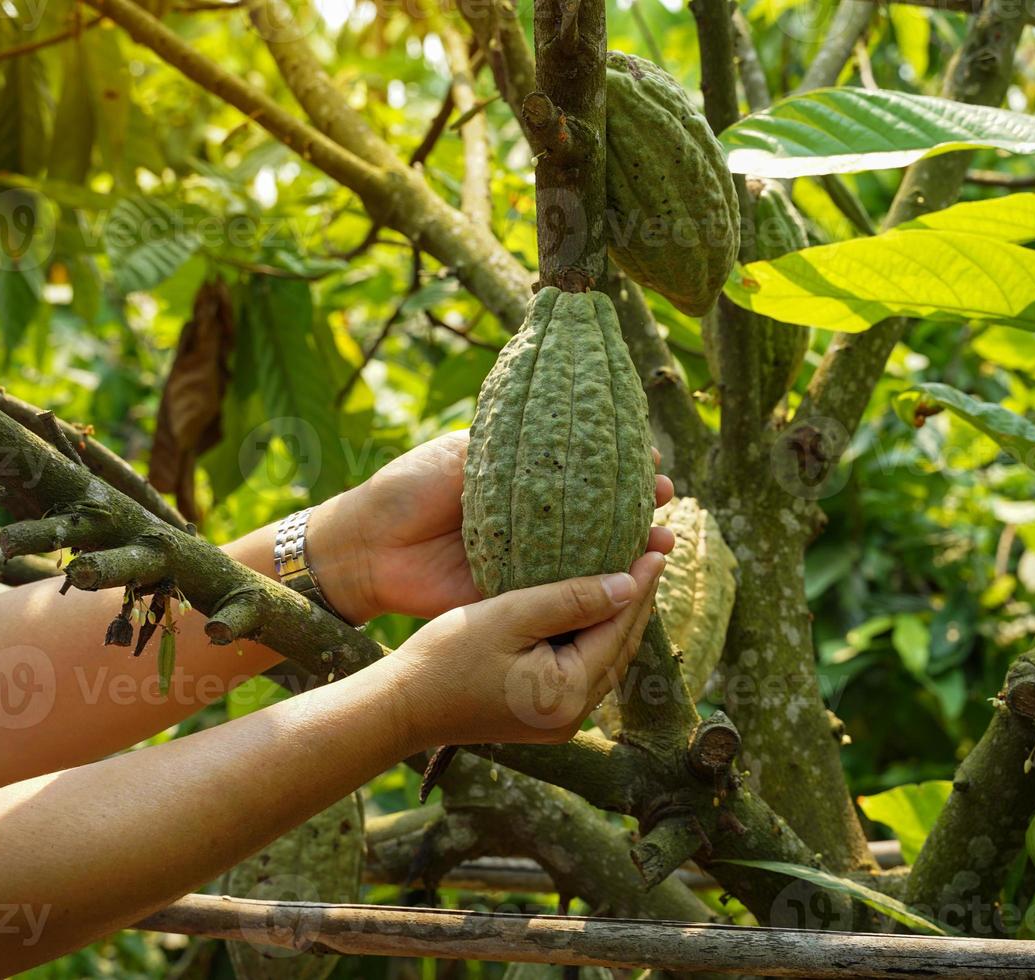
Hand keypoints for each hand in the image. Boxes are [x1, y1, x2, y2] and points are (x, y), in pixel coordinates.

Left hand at [312, 431, 674, 622]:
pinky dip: (598, 588)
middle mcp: (532, 520)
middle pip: (598, 513)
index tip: (651, 458)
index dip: (619, 463)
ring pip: (591, 556)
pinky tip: (629, 580)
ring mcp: (527, 560)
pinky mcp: (515, 596)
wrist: (367, 546)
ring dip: (631, 549)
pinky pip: (563, 593)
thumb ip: (509, 447)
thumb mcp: (462, 454)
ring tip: (662, 540)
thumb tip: (568, 429)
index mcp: (521, 480)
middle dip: (638, 506)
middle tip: (667, 498)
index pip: (583, 469)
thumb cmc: (407, 489)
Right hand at [384, 550, 664, 748]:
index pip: (620, 630)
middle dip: (638, 601)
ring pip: (606, 659)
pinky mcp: (545, 716)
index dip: (640, 587)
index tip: (656, 547)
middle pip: (621, 648)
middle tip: (655, 553)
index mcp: (570, 693)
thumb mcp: (509, 616)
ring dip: (619, 617)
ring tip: (633, 573)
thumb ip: (571, 600)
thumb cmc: (446, 656)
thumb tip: (630, 585)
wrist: (401, 706)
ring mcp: (561, 721)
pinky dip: (595, 635)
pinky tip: (596, 605)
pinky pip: (585, 668)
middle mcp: (574, 715)